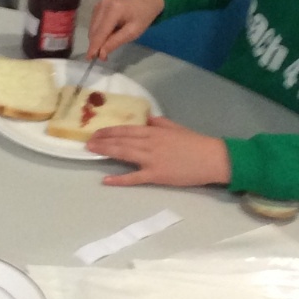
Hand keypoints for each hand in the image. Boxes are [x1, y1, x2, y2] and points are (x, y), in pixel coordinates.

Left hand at [86, 116, 231, 187]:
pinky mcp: (156, 175)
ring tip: (91, 151)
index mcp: (154, 131)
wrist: (211, 158)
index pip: (126, 129)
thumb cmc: (195, 143)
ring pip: (124, 154)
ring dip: (106, 152)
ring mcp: (151, 159)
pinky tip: (106, 180)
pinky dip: (119, 179)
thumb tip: (147, 119)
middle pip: (121, 141)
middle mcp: (149, 143)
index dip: (109, 130)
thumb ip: (160, 123)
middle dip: (102, 141)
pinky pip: (134, 178)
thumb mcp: (176, 128)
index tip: (96, 132)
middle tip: (87, 142)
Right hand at [87, 0, 164, 60]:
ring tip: (109, 43)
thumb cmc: (143, 15)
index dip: (94, 47)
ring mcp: (99, 4)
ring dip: (97, 39)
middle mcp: (102, 5)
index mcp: (113, 10)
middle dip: (96, 44)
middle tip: (104, 56)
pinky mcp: (98, 5)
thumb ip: (115, 42)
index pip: (100, 32)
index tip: (90, 59)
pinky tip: (108, 33)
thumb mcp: (133, 32)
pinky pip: (94, 23)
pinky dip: (99, 32)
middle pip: (94, 30)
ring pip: (92, 28)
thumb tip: (101, 54)